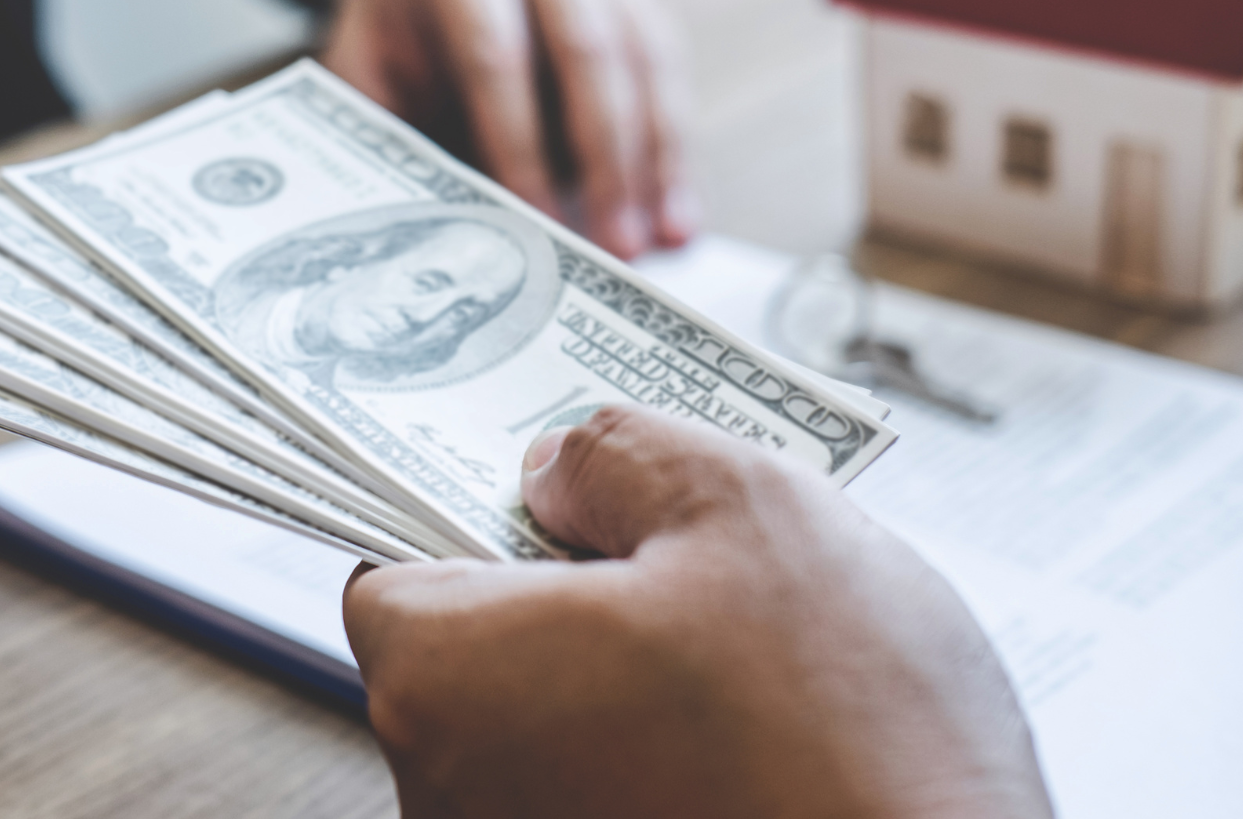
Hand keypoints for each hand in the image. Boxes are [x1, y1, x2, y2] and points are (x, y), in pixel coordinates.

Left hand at [322, 0, 695, 260]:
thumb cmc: (402, 31)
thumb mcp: (368, 62)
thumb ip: (390, 130)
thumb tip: (428, 233)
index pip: (494, 55)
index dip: (518, 147)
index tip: (537, 225)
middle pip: (586, 53)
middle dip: (605, 162)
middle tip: (616, 251)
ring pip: (644, 64)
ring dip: (654, 164)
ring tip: (658, 244)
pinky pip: (671, 75)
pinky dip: (675, 153)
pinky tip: (678, 217)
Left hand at [345, 407, 1051, 818]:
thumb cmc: (848, 737)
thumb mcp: (745, 512)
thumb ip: (623, 457)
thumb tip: (559, 467)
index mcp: (447, 677)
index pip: (394, 562)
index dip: (478, 508)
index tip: (556, 484)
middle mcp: (451, 795)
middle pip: (473, 651)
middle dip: (568, 591)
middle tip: (686, 549)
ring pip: (550, 729)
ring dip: (627, 681)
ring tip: (757, 655)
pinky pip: (604, 795)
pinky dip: (661, 761)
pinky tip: (765, 740)